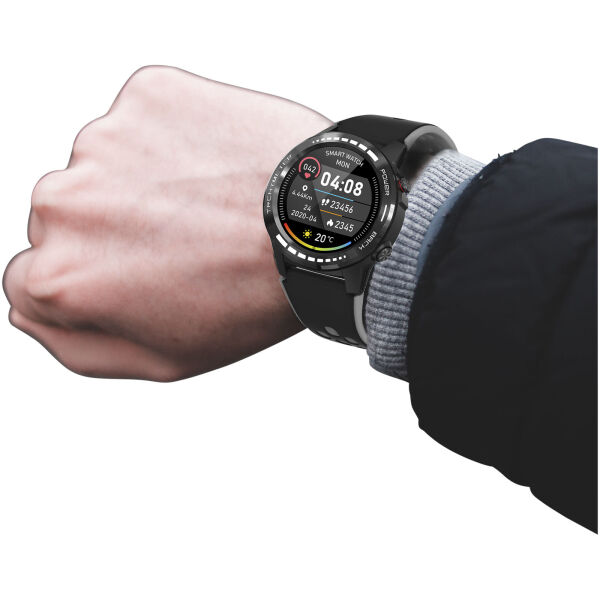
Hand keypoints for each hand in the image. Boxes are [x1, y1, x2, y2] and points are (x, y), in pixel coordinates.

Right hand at [3, 66, 330, 380]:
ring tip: (207, 205)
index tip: (138, 274)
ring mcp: (105, 141)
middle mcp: (64, 204)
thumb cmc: (249, 298)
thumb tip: (32, 310)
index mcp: (61, 279)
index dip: (92, 279)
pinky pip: (143, 124)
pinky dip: (172, 142)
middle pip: (63, 217)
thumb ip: (76, 344)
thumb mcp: (161, 358)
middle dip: (111, 231)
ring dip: (143, 183)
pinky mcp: (147, 96)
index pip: (33, 278)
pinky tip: (215, 168)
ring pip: (103, 167)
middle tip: (182, 241)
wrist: (318, 227)